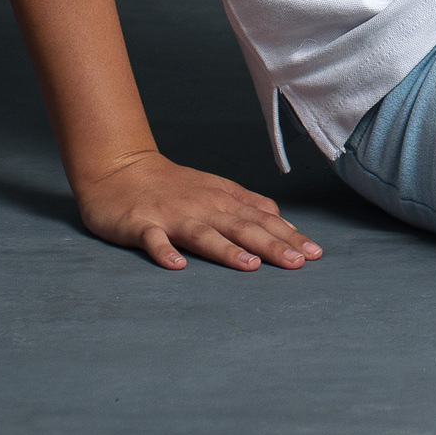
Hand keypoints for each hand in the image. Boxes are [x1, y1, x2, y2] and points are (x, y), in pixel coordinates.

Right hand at [74, 150, 321, 271]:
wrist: (120, 168)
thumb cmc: (172, 185)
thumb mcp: (215, 189)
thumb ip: (246, 205)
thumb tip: (281, 219)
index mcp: (222, 200)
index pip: (262, 219)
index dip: (289, 236)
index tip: (315, 253)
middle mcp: (203, 207)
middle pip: (241, 227)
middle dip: (272, 245)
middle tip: (299, 262)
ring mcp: (172, 216)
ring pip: (203, 234)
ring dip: (227, 250)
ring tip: (249, 266)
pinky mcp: (141, 224)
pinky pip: (153, 240)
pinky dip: (164, 252)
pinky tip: (176, 266)